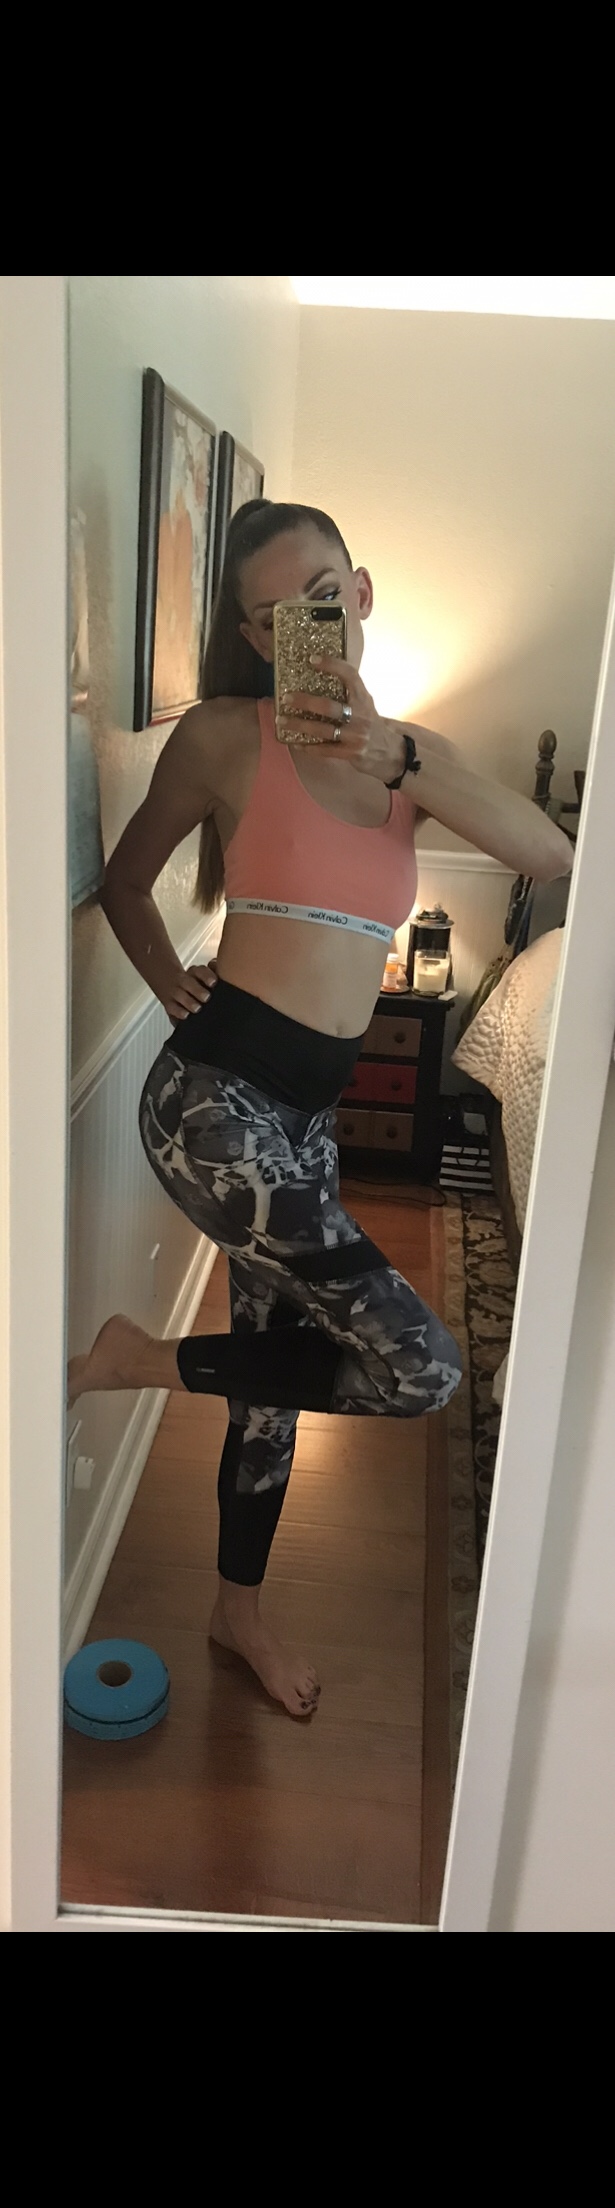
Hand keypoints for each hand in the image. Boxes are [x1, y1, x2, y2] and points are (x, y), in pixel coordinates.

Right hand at [162, 959, 217, 1021]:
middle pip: (188, 982)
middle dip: (197, 990)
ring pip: (179, 995)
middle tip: (207, 997)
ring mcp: (175, 992)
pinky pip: (172, 1007)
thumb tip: (217, 966)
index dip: (207, 975)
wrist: (171, 982)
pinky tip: (186, 1016)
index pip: (200, 971)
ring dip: (188, 1002)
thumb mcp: (206, 977)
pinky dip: (178, 1012)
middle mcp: (183, 981)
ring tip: (197, 1008)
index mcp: (194, 973)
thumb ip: (214, 972)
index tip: (214, 982)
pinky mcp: (169, 1004)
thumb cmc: (198, 984)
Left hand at [277, 661, 405, 784]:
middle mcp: (361, 715)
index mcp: (364, 698)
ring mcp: (356, 736)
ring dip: (299, 724)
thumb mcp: (365, 705)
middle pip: (329, 706)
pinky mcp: (351, 753)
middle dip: (305, 701)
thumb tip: (319, 676)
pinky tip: (296, 742)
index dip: (332, 665)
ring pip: (322, 729)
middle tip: (286, 697)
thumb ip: (348, 693)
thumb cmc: (370, 724)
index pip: (350, 675)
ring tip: (281, 720)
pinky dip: (309, 746)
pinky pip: (325, 749)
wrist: (390, 752)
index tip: (312, 659)